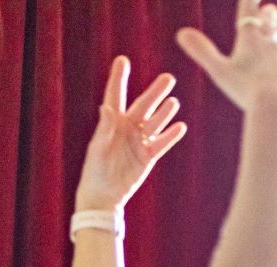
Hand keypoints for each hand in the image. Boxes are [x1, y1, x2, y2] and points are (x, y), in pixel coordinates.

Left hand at [74, 56, 187, 212]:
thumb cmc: (96, 172)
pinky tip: (180, 126)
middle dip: (155, 92)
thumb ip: (105, 128)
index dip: (119, 78)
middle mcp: (127, 128)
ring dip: (165, 112)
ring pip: (155, 123)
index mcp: (112, 123)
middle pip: (144, 106)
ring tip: (173, 102)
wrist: (104, 196)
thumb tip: (108, 108)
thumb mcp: (98, 149)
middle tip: (168, 78)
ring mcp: (139, 141)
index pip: (116, 95)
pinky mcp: (148, 156)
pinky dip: (171, 135)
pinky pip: (162, 143)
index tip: (123, 60)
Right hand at [176, 0, 276, 113]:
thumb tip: (181, 33)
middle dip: (268, 14)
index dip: (249, 2)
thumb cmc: (245, 88)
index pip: (248, 12)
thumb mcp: (218, 71)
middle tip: (269, 9)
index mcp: (251, 39)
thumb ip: (201, 51)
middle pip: (270, 22)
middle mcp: (272, 44)